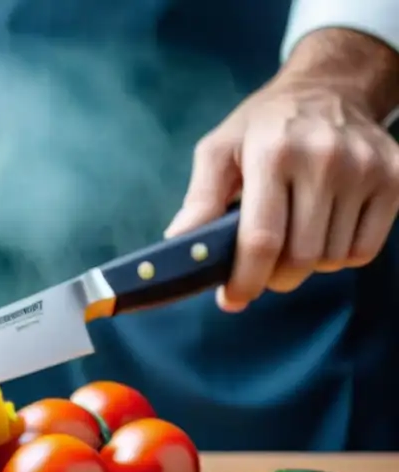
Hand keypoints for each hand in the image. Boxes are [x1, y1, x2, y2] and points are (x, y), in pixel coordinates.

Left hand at [165, 34, 398, 312]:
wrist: (330, 87)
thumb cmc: (263, 127)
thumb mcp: (219, 150)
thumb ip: (200, 198)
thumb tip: (178, 244)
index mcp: (273, 153)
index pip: (262, 239)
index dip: (245, 279)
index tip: (232, 299)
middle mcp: (324, 159)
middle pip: (300, 258)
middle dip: (274, 277)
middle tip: (262, 268)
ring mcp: (366, 169)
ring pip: (333, 258)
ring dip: (307, 265)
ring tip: (293, 238)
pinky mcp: (396, 178)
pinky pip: (364, 250)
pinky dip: (340, 256)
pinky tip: (324, 229)